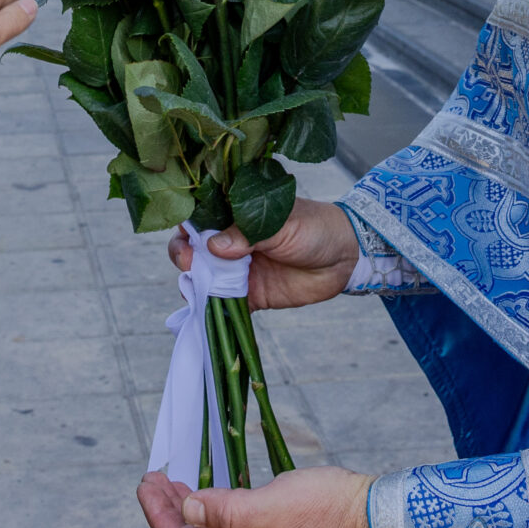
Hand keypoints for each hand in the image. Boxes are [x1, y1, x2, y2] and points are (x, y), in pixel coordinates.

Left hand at [136, 466, 377, 527]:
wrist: (378, 522)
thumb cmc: (330, 508)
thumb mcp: (273, 502)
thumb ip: (227, 510)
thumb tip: (188, 509)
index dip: (158, 512)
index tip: (146, 482)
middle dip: (169, 510)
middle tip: (156, 479)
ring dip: (190, 513)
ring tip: (178, 485)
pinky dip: (215, 518)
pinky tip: (217, 501)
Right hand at [168, 197, 358, 310]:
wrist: (345, 256)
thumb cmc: (313, 227)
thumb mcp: (280, 223)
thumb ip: (247, 234)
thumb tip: (212, 246)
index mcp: (235, 216)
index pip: (199, 218)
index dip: (186, 227)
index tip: (184, 236)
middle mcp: (231, 243)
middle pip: (193, 250)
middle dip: (183, 255)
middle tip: (189, 262)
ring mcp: (239, 271)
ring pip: (204, 279)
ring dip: (194, 284)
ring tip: (198, 284)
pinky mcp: (250, 297)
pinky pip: (224, 306)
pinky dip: (213, 310)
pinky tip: (208, 311)